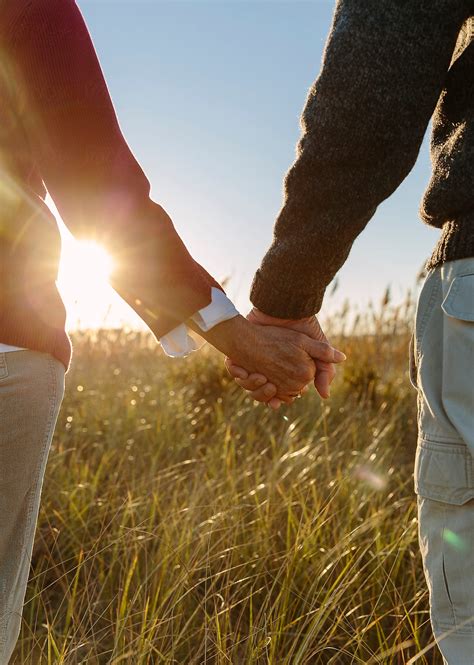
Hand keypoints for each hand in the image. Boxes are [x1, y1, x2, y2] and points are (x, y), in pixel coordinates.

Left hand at [225, 309, 343, 406]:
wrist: (280, 308)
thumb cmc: (300, 326)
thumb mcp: (315, 347)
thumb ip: (324, 370)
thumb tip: (326, 396)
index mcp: (288, 371)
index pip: (282, 394)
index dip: (279, 398)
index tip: (277, 399)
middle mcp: (271, 370)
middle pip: (263, 394)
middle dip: (263, 394)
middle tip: (267, 385)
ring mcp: (256, 363)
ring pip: (249, 387)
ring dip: (251, 386)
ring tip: (258, 376)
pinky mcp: (243, 355)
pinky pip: (236, 373)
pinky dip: (238, 373)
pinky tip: (243, 370)